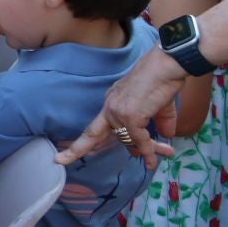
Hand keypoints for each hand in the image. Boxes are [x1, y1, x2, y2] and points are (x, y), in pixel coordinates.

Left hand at [56, 48, 184, 169]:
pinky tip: (153, 159)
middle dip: (76, 149)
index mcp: (112, 102)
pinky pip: (138, 139)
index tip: (67, 151)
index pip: (97, 125)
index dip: (85, 139)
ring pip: (126, 138)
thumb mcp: (160, 106)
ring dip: (145, 149)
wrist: (167, 66)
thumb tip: (167, 136)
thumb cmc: (163, 80)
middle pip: (93, 133)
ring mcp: (117, 112)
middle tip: (60, 160)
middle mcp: (110, 107)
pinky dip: (148, 149)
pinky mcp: (129, 116)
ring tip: (158, 158)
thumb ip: (161, 122)